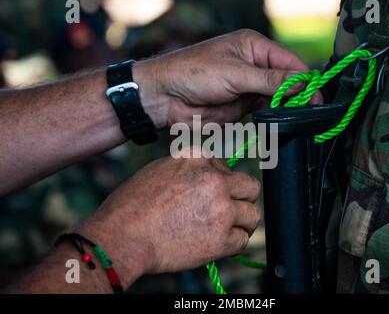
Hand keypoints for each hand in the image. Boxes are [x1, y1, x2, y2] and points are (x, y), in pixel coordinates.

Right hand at [78, 147, 260, 287]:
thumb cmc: (132, 206)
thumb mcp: (160, 170)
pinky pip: (243, 240)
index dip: (220, 183)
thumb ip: (189, 169)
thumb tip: (207, 177)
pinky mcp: (222, 238)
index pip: (226, 167)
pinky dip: (232, 245)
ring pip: (252, 214)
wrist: (122, 236)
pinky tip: (216, 245)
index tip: (212, 195)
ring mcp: (221, 208)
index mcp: (198, 158)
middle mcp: (214, 179)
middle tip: (230, 211)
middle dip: (241, 199)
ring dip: (241, 223)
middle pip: (250, 186)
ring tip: (225, 230)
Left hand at [134, 29, 322, 128]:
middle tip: (310, 111)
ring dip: (286, 107)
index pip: (289, 62)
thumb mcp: (235, 73)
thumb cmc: (193, 73)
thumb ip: (269, 80)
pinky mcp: (242, 106)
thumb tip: (301, 84)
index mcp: (253, 47)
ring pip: (278, 98)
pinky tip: (279, 123)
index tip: (316, 97)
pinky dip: (273, 117)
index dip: (305, 79)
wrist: (164, 97)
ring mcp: (249, 87)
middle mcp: (254, 65)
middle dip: (298, 95)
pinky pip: (265, 112)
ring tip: (296, 118)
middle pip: (287, 80)